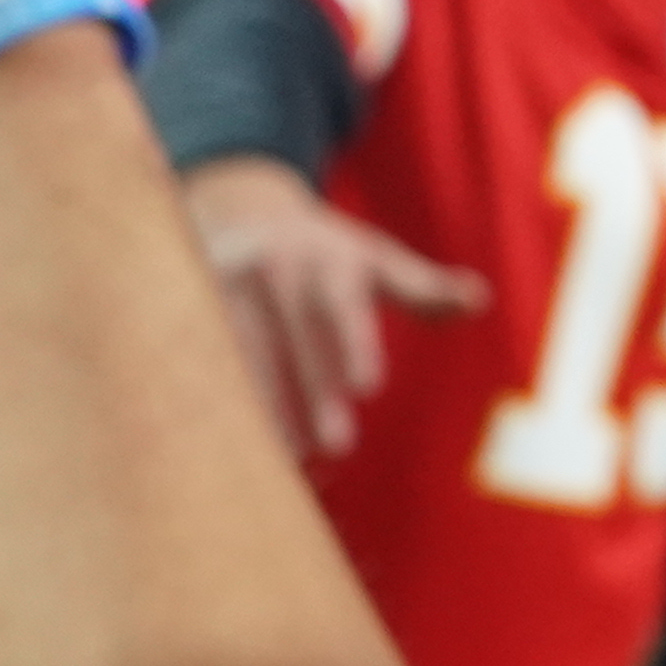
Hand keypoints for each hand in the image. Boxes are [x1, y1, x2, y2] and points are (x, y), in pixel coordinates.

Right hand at [184, 156, 485, 459]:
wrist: (241, 207)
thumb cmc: (326, 253)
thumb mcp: (376, 260)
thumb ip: (423, 288)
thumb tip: (479, 298)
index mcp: (324, 256)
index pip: (341, 302)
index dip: (354, 342)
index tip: (370, 386)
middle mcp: (270, 266)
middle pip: (292, 335)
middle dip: (312, 392)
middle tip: (337, 447)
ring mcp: (222, 282)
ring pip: (241, 349)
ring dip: (263, 404)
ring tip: (287, 459)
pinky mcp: (186, 301)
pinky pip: (203, 355)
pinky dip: (221, 398)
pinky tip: (238, 442)